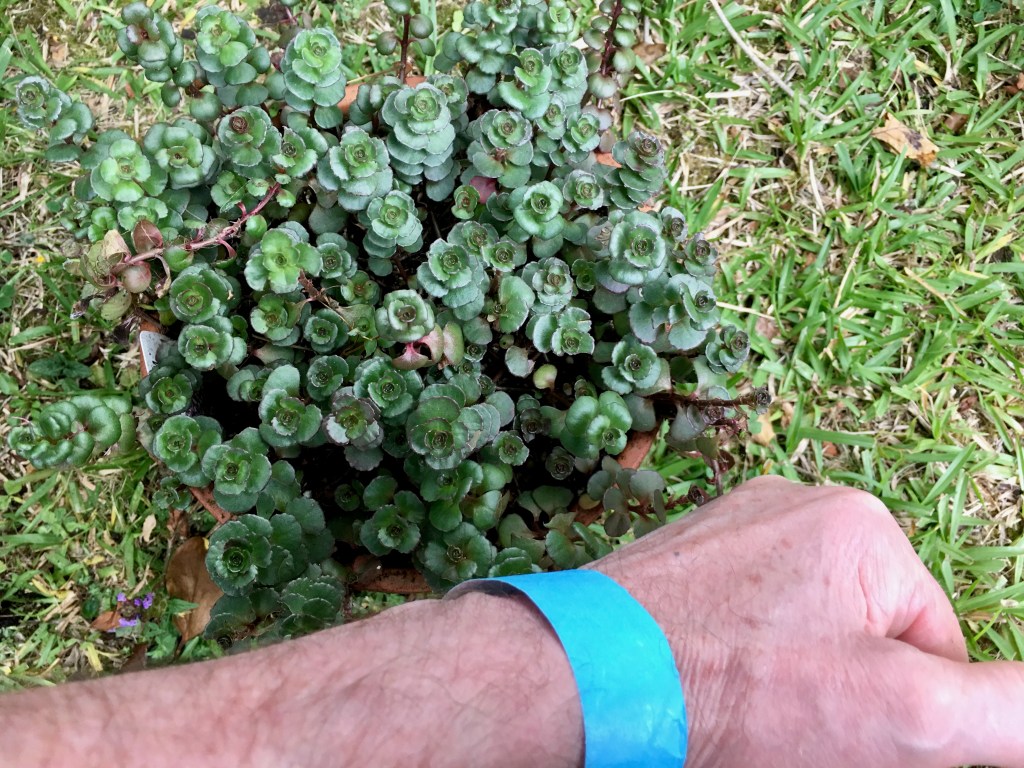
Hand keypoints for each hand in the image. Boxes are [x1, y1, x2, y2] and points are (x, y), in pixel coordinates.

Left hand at [588, 475, 1023, 767]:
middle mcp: (790, 505)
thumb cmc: (741, 692)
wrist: (588, 681)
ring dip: (788, 679)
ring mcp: (725, 527)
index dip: (902, 713)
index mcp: (859, 526)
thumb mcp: (905, 719)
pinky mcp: (677, 557)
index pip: (932, 643)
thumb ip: (1005, 710)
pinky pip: (739, 617)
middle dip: (842, 692)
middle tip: (788, 727)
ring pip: (798, 628)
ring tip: (746, 710)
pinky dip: (738, 658)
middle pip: (862, 631)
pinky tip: (713, 688)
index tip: (843, 734)